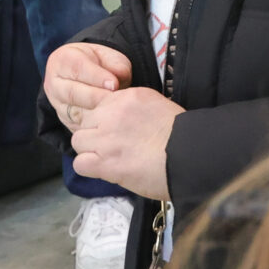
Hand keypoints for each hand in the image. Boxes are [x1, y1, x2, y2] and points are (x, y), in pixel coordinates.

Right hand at [45, 42, 133, 131]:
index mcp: (62, 60)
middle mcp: (54, 83)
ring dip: (96, 114)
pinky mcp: (67, 122)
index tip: (114, 83)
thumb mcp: (108, 57)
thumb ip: (115, 65)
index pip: (76, 67)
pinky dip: (94, 127)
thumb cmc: (99, 65)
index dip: (96, 76)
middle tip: (115, 100)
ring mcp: (58, 104)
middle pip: (71, 93)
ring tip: (114, 112)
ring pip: (74, 113)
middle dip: (95, 97)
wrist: (86, 77)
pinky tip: (109, 123)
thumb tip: (116, 83)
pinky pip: (79, 127)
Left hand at [70, 86, 180, 200]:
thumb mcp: (158, 108)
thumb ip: (135, 109)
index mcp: (128, 97)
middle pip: (85, 120)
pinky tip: (105, 171)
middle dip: (95, 134)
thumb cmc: (182, 138)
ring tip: (109, 160)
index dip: (101, 119)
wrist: (190, 157)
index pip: (98, 103)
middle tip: (112, 147)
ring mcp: (106, 137)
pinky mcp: (104, 162)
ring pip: (78, 141)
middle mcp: (112, 112)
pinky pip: (80, 163)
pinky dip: (90, 169)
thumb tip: (123, 118)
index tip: (111, 130)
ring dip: (90, 151)